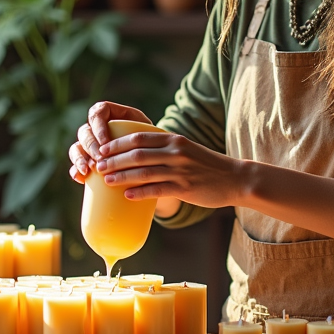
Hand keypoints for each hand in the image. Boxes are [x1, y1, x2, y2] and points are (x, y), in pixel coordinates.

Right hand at [68, 101, 150, 184]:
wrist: (148, 156)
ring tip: (88, 170)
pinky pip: (75, 164)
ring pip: (76, 147)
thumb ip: (146, 131)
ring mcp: (90, 145)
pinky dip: (76, 171)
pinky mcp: (88, 161)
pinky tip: (81, 178)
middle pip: (85, 132)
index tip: (105, 142)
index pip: (97, 113)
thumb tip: (146, 142)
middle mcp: (96, 128)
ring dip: (80, 158)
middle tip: (100, 160)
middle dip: (90, 147)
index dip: (98, 126)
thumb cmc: (149, 142)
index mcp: (109, 115)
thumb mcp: (149, 132)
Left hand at [94, 131, 246, 209]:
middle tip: (98, 166)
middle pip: (137, 154)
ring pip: (144, 172)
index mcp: (173, 139)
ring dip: (121, 176)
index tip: (102, 149)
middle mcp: (175, 152)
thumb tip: (137, 154)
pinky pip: (157, 190)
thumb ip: (164, 149)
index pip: (138, 137)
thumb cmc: (206, 165)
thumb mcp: (185, 149)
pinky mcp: (185, 188)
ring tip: (106, 180)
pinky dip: (139, 192)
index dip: (117, 143)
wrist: (234, 178)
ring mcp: (180, 170)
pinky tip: (126, 196)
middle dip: (114, 160)